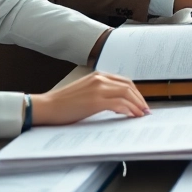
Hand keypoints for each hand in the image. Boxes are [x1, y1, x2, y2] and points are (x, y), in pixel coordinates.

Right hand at [30, 71, 148, 125]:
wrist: (46, 107)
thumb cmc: (63, 103)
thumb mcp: (85, 92)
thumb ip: (101, 93)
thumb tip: (119, 104)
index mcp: (98, 76)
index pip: (124, 82)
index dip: (136, 93)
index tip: (141, 102)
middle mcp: (100, 79)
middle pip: (128, 87)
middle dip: (139, 99)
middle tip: (145, 110)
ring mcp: (98, 89)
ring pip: (126, 94)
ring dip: (137, 105)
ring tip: (141, 115)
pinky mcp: (95, 101)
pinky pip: (119, 104)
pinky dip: (128, 109)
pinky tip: (132, 116)